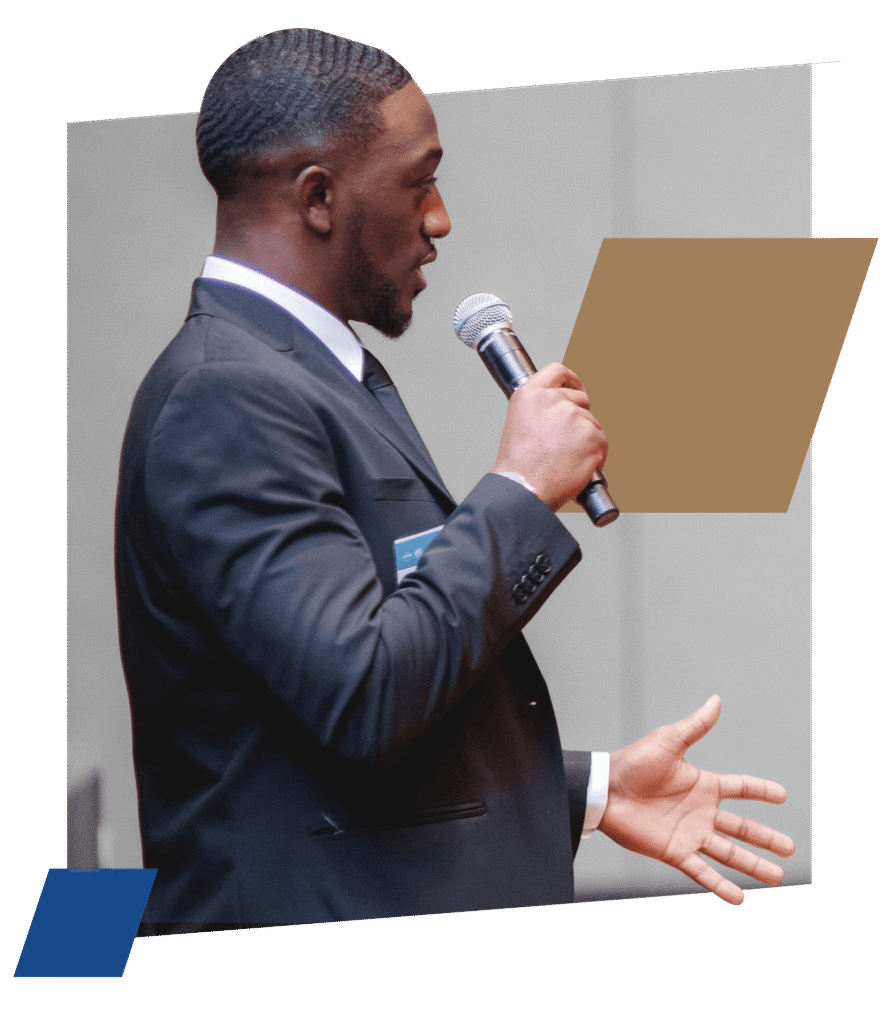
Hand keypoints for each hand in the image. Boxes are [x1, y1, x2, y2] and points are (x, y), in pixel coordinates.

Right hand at [491, 362, 607, 511]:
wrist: (523, 490)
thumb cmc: (518, 467)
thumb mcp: (519, 424)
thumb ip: (540, 409)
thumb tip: (562, 409)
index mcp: (530, 395)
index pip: (558, 372)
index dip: (571, 381)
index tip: (577, 389)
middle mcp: (552, 400)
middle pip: (581, 399)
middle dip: (580, 418)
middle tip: (566, 442)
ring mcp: (575, 417)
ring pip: (592, 424)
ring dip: (585, 441)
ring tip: (564, 460)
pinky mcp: (592, 436)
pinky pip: (602, 443)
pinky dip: (595, 457)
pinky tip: (576, 467)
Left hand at [598, 696, 794, 904]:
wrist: (605, 790)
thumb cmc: (633, 763)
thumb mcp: (669, 742)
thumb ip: (696, 726)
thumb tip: (716, 700)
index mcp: (702, 785)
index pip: (739, 788)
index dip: (761, 790)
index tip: (782, 795)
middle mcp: (700, 812)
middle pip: (742, 828)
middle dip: (766, 838)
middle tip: (791, 849)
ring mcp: (689, 834)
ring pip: (729, 853)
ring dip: (753, 865)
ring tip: (778, 877)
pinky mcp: (674, 852)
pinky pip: (702, 872)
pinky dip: (720, 885)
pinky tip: (739, 897)